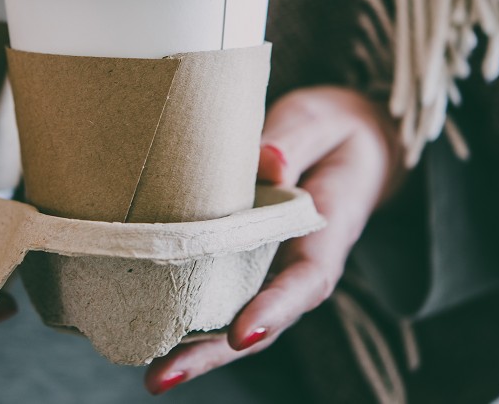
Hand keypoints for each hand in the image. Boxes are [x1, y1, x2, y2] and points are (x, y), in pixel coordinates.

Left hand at [144, 86, 404, 393]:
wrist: (351, 140)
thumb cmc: (333, 129)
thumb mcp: (320, 120)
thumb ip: (295, 139)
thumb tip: (268, 162)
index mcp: (328, 228)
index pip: (306, 279)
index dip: (274, 310)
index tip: (241, 334)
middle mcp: (299, 260)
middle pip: (262, 319)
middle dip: (214, 352)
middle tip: (162, 377)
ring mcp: (271, 265)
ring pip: (235, 315)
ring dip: (196, 347)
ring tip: (151, 374)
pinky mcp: (244, 258)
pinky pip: (218, 290)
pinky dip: (187, 313)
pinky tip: (147, 328)